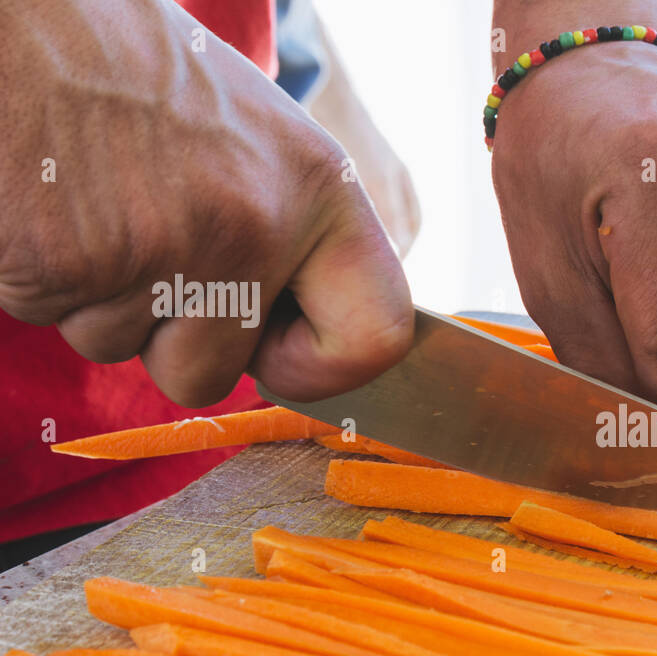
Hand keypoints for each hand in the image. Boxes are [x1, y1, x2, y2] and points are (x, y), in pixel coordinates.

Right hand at [0, 0, 412, 406]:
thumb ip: (297, 235)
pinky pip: (53, 319)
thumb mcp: (261, 138)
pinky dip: (43, 279)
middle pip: (215, 375)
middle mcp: (257, 224)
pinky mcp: (67, 264)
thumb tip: (313, 334)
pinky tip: (51, 206)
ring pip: (126, 351)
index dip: (322, 368)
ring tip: (96, 204)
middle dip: (170, 339)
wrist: (20, 14)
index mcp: (321, 190)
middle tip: (146, 245)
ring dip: (101, 301)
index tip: (276, 350)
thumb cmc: (138, 74)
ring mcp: (164, 249)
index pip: (377, 334)